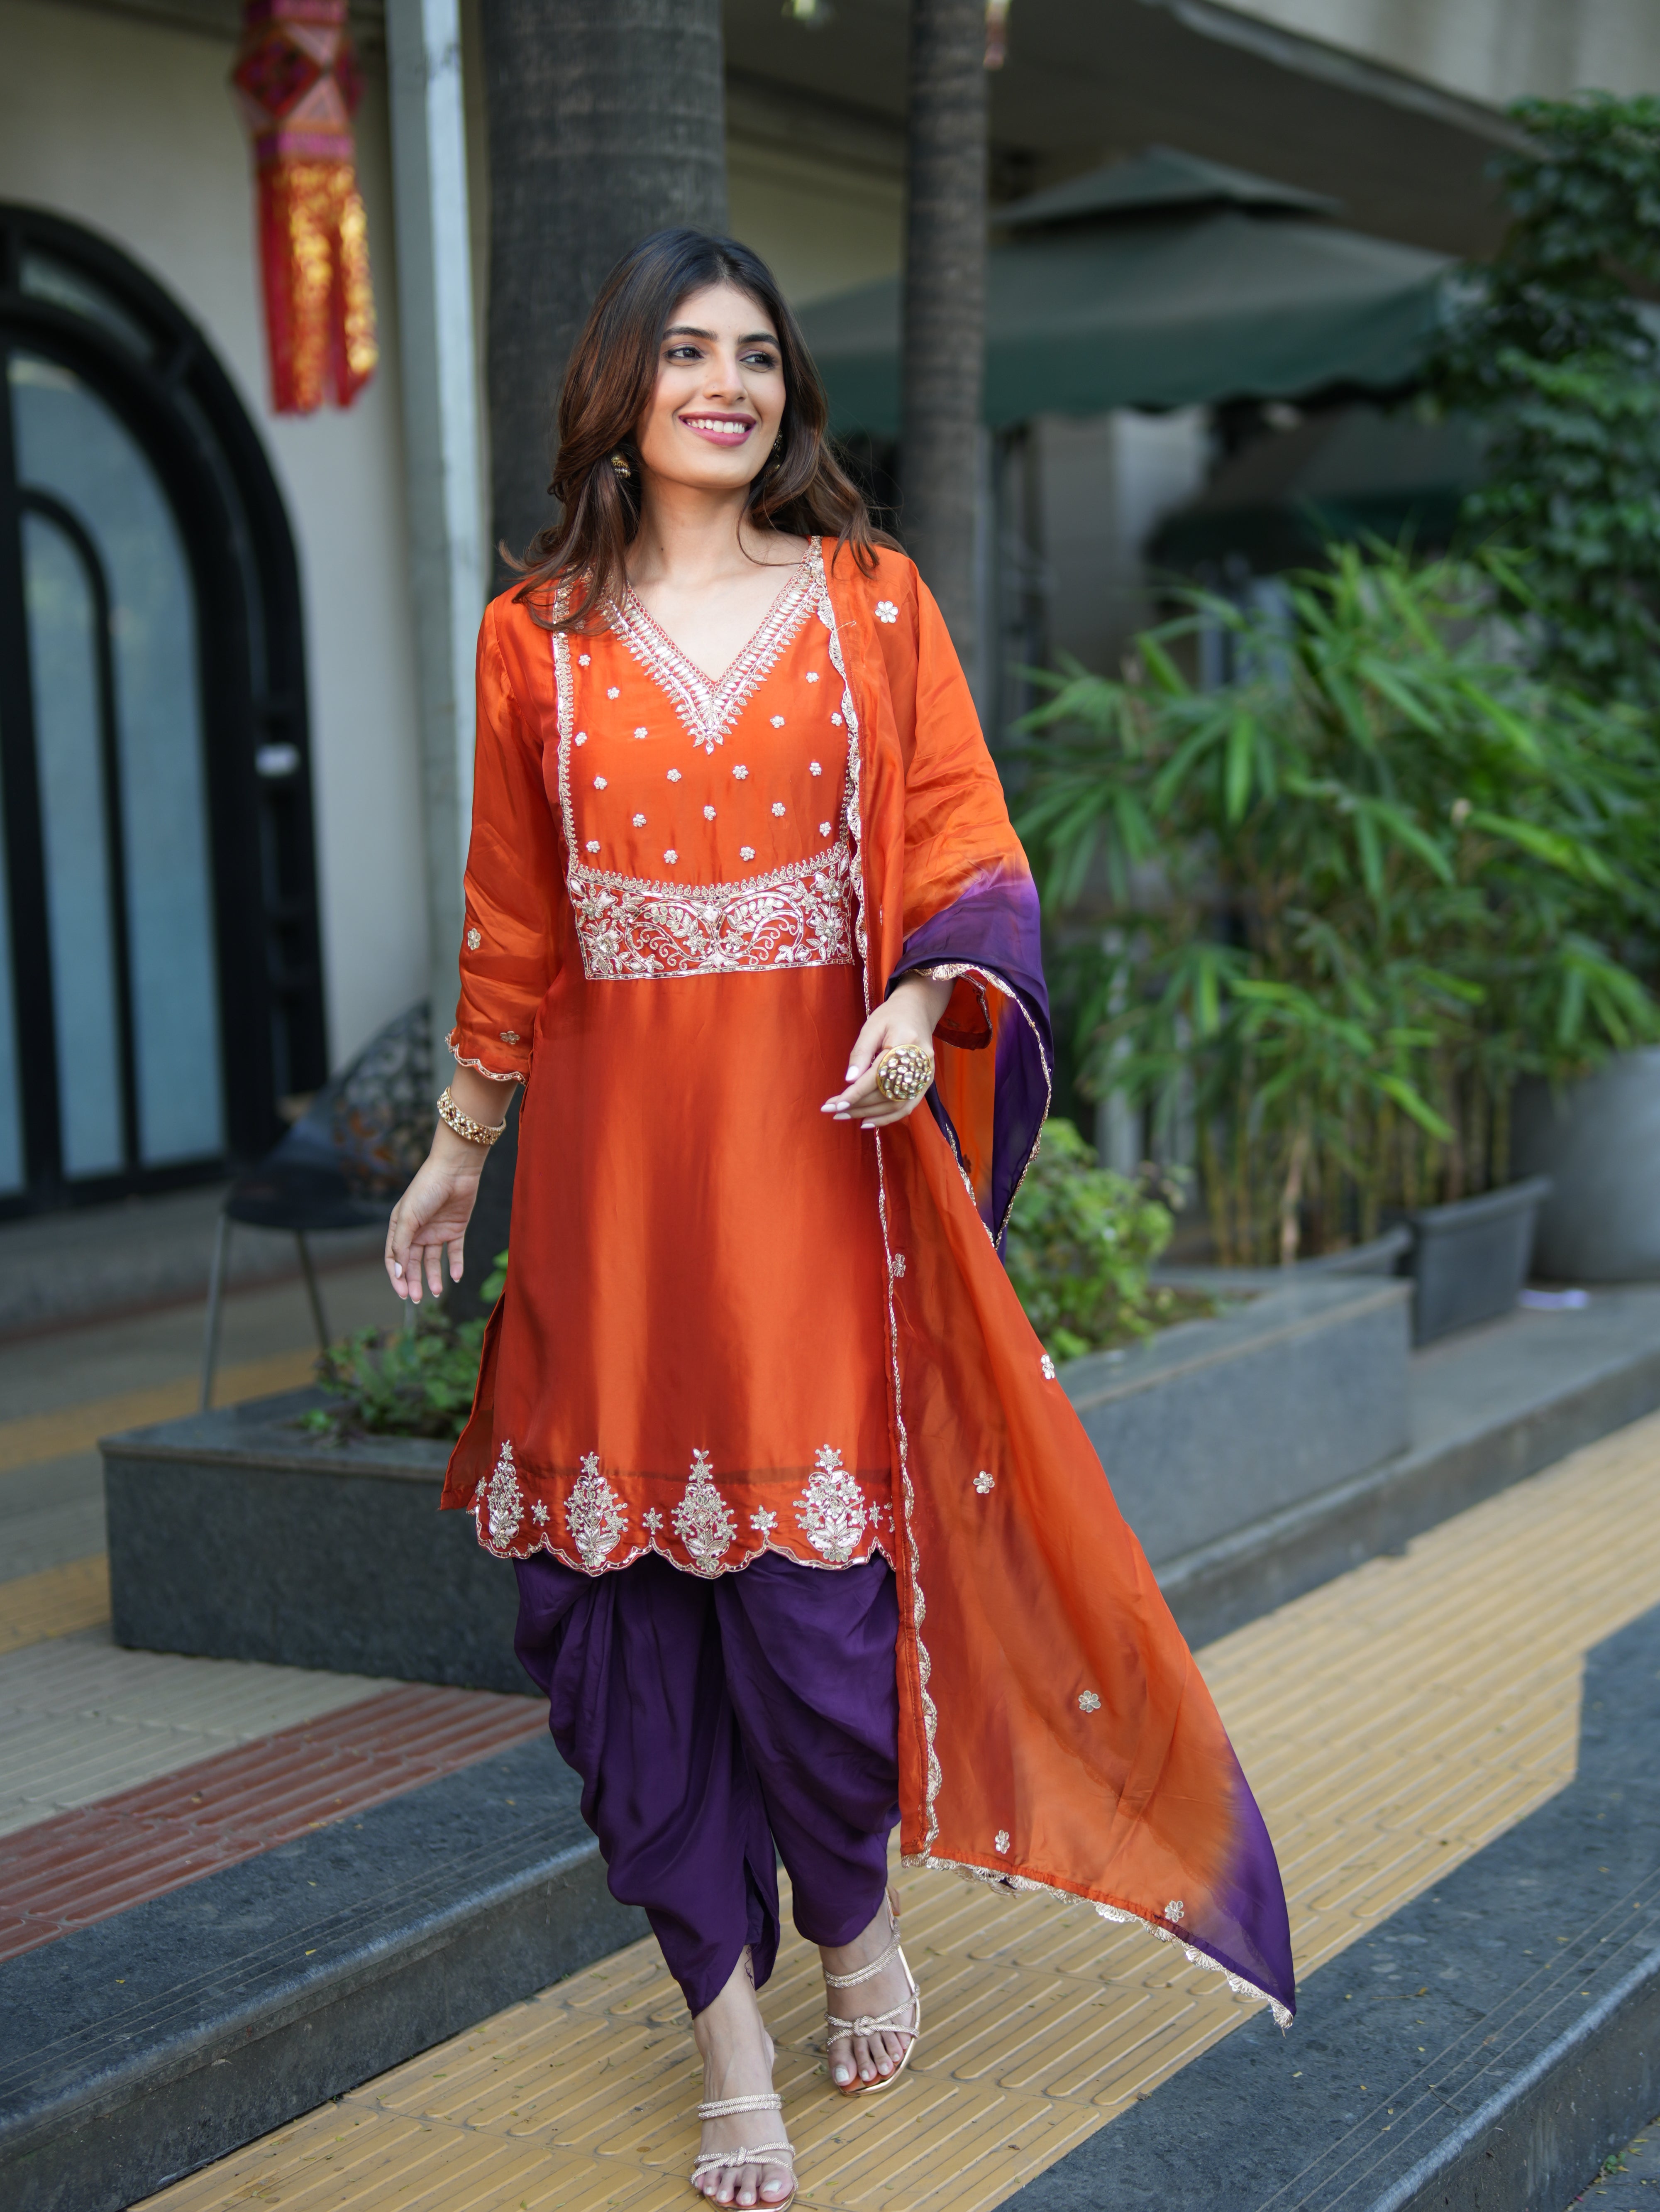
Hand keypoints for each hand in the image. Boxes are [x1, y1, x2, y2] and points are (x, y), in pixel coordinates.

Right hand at [385, 1127, 487, 1302]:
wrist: (455, 1170)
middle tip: (417, 1298)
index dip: (397, 1276)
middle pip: (414, 1263)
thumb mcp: (407, 1218)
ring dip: (434, 1277)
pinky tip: (456, 1277)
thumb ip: (401, 1245)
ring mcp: (437, 1231)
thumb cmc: (425, 1189)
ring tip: (437, 1292)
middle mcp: (417, 1232)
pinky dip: (456, 1265)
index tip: (402, 1293)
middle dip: (415, 1281)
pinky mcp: (456, 1230)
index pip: (395, 1258)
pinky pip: (455, 1252)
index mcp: (400, 1227)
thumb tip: (398, 1272)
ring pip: (433, 1261)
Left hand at [822, 973, 951, 1127]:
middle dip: (858, 1105)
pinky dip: (887, 1117)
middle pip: (887, 1093)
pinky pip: (908, 1106)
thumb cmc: (890, 1016)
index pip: (877, 1076)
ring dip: (869, 1114)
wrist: (917, 1010)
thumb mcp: (871, 1027)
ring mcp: (926, 1073)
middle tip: (833, 1110)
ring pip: (897, 1104)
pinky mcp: (926, 1081)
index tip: (835, 1105)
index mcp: (905, 1043)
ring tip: (845, 1115)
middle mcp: (920, 1061)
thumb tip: (849, 1081)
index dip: (856, 1093)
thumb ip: (860, 1053)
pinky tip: (868, 1121)